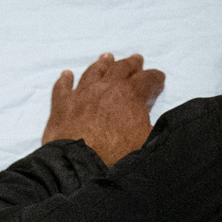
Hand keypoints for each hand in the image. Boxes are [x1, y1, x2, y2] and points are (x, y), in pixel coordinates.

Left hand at [44, 51, 167, 164]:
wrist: (80, 164)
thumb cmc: (116, 155)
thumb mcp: (147, 142)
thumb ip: (155, 128)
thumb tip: (160, 124)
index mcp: (130, 95)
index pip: (148, 80)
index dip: (155, 78)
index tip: (159, 79)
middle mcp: (107, 88)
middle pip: (121, 68)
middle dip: (131, 64)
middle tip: (136, 60)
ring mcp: (82, 94)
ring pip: (94, 72)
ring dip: (102, 64)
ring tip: (107, 58)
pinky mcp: (62, 105)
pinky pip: (62, 87)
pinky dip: (65, 80)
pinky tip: (66, 75)